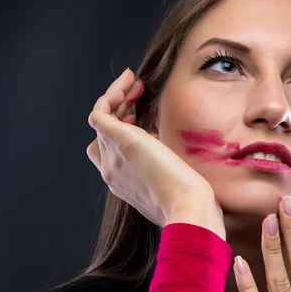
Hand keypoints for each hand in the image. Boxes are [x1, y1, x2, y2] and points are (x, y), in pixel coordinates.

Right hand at [86, 68, 224, 237]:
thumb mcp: (172, 180)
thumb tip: (167, 144)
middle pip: (101, 134)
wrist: (188, 208)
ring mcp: (112, 158)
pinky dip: (111, 95)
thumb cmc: (190, 199)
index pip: (108, 151)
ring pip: (100, 119)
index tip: (138, 115)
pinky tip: (129, 84)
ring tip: (134, 83)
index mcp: (123, 182)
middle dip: (117, 110)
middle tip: (138, 93)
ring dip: (116, 97)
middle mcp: (111, 171)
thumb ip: (163, 164)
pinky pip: (100, 112)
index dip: (119, 130)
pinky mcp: (119, 142)